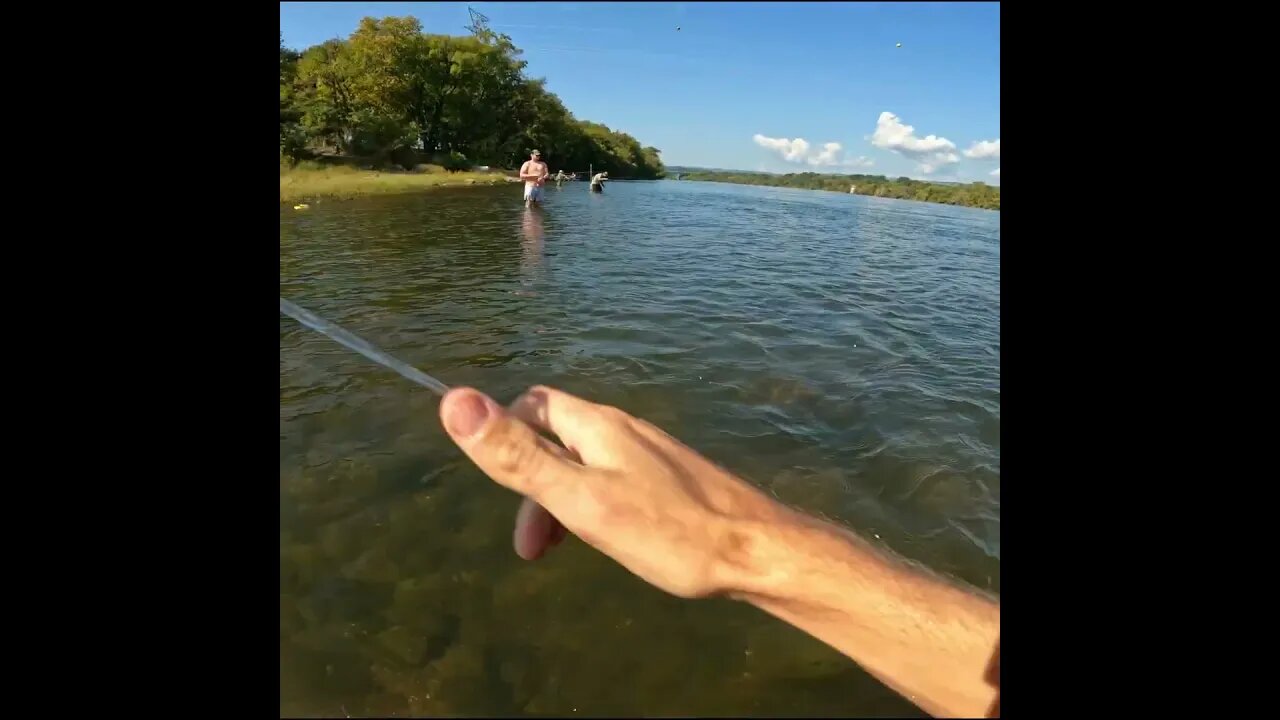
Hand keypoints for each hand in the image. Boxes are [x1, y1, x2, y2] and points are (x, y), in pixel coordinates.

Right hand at [438, 386, 788, 597]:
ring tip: (562, 551)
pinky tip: (608, 540)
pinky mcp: (671, 480)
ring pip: (585, 463)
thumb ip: (519, 456)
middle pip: (556, 437)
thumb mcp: (580, 499)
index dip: (505, 435)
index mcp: (597, 426)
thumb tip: (453, 399)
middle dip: (531, 482)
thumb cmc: (668, 532)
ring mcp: (651, 454)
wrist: (758, 553)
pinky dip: (593, 507)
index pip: (533, 405)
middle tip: (532, 547)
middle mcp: (623, 429)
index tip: (502, 488)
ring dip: (561, 502)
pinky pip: (614, 480)